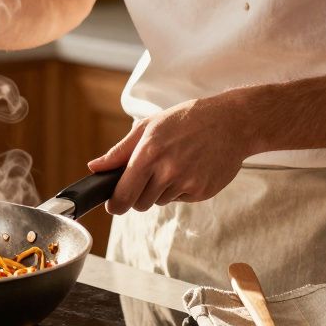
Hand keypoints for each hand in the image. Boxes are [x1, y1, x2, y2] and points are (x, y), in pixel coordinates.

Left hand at [87, 96, 257, 214]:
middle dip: (138, 195)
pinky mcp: (203, 192)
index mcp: (148, 154)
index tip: (113, 206)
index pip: (123, 194)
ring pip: (160, 201)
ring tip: (175, 164)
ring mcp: (187, 183)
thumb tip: (94, 168)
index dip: (116, 204)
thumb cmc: (186, 120)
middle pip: (140, 204)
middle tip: (148, 176)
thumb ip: (119, 151)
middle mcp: (167, 171)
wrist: (231, 122)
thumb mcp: (149, 126)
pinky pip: (181, 200)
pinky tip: (191, 168)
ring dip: (161, 190)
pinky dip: (181, 189)